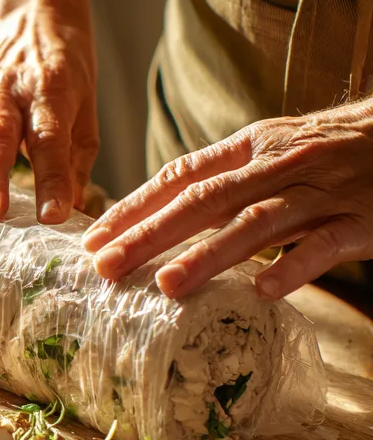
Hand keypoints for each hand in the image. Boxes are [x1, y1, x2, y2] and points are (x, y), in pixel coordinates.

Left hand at [82, 98, 372, 298]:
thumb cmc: (331, 153)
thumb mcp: (272, 154)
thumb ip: (222, 182)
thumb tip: (156, 217)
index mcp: (250, 148)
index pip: (180, 176)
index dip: (134, 207)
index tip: (93, 239)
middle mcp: (278, 165)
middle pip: (205, 200)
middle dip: (150, 234)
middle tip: (107, 267)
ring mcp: (321, 192)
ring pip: (256, 222)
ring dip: (209, 254)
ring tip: (166, 285)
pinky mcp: (362, 219)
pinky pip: (325, 244)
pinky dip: (295, 267)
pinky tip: (263, 291)